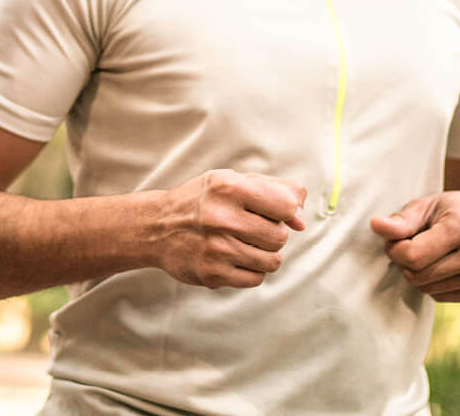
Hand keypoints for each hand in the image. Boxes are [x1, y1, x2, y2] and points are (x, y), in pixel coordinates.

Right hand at [150, 169, 306, 288]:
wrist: (157, 226)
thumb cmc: (202, 200)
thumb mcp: (232, 181)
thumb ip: (273, 190)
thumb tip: (302, 219)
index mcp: (228, 186)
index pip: (285, 205)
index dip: (287, 210)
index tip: (275, 211)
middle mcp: (221, 217)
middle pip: (279, 236)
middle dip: (273, 233)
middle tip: (252, 227)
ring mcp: (216, 248)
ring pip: (272, 261)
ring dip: (265, 253)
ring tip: (246, 242)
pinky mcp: (212, 274)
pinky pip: (256, 279)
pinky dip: (253, 270)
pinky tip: (236, 257)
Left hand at [370, 189, 459, 301]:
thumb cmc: (455, 209)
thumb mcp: (428, 205)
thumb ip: (402, 220)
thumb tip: (375, 226)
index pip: (414, 255)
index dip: (394, 250)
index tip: (394, 239)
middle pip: (420, 275)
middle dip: (404, 262)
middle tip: (407, 245)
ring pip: (429, 290)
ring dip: (417, 274)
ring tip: (425, 254)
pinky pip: (442, 297)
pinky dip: (433, 284)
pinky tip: (440, 265)